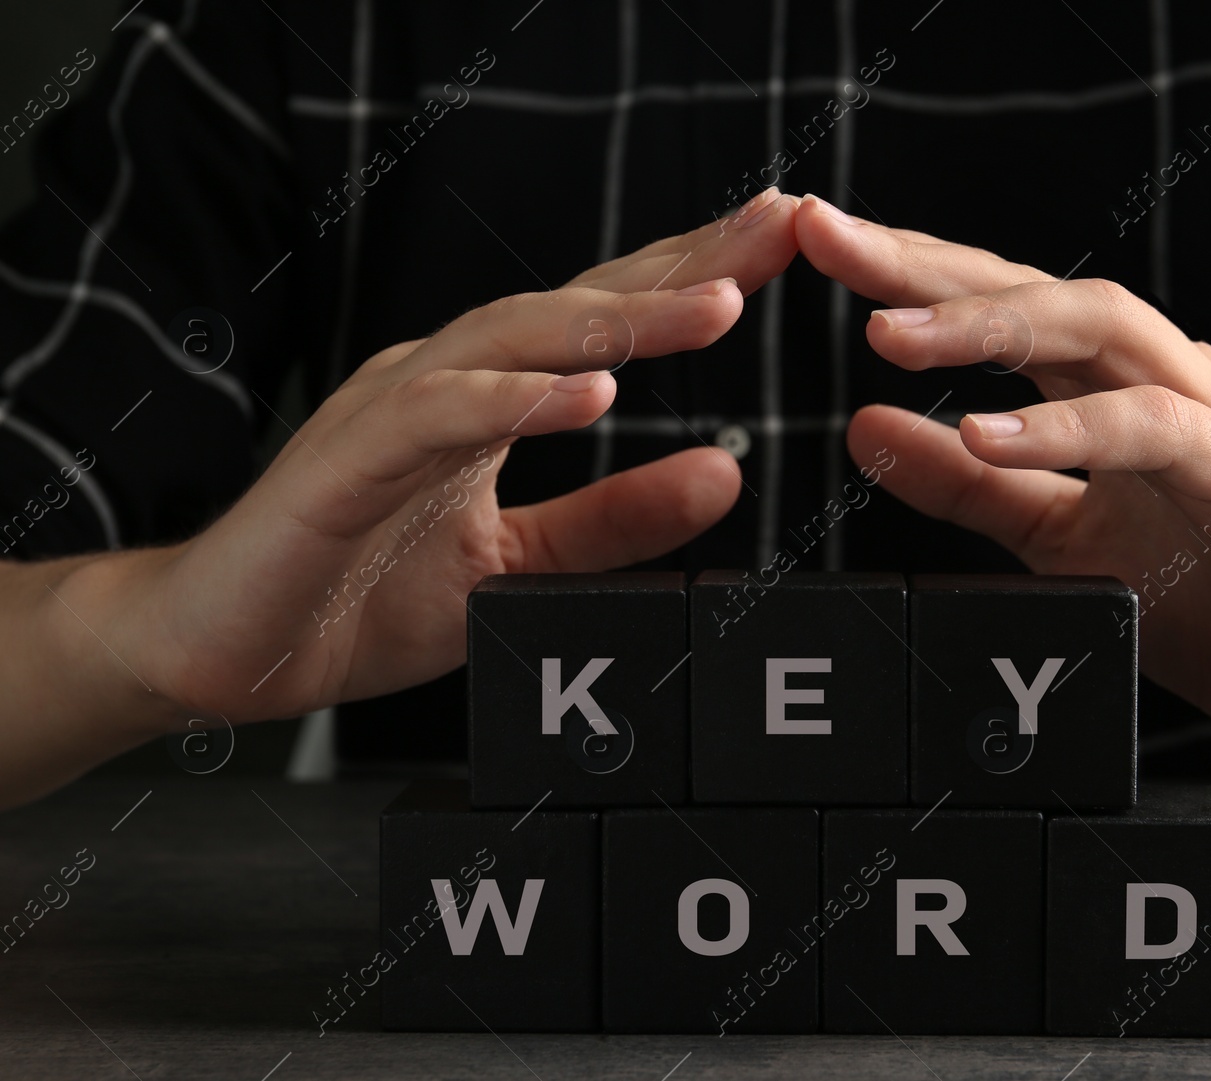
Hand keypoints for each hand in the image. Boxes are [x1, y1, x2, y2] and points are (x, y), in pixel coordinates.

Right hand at [55, 191, 802, 734]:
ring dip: (617, 319)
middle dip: (685, 262)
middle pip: (580, 303)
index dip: (697, 279)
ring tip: (715, 303)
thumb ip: (616, 520)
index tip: (786, 244)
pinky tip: (587, 393)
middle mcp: (446, 380)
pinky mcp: (347, 460)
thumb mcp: (520, 568)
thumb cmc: (358, 597)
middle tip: (783, 222)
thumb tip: (727, 470)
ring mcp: (393, 409)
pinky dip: (512, 401)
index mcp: (488, 397)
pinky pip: (439, 416)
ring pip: (516, 339)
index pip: (608, 324)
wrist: (222, 650)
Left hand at [794, 193, 1210, 758]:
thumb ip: (968, 485)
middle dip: (927, 266)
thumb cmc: (1200, 595)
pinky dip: (1068, 426)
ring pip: (1100, 332)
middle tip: (827, 240)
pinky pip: (1154, 430)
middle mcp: (1160, 379)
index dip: (906, 274)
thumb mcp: (1053, 539)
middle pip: (1037, 290)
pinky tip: (988, 430)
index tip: (813, 246)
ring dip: (989, 327)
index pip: (998, 307)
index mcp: (1107, 388)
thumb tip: (864, 424)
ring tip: (889, 334)